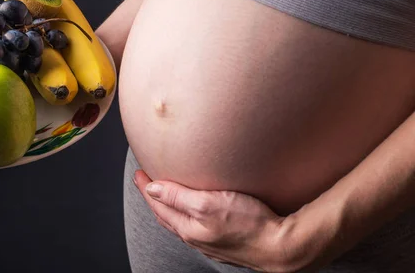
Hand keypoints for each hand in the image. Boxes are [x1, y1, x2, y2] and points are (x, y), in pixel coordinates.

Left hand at [134, 170, 306, 271]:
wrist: (282, 247)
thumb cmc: (248, 223)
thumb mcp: (207, 204)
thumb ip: (177, 196)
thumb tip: (152, 189)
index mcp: (188, 228)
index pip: (159, 206)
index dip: (146, 188)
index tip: (138, 173)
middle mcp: (196, 237)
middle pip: (167, 215)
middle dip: (154, 198)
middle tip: (146, 180)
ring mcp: (211, 242)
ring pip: (181, 222)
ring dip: (170, 207)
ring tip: (166, 193)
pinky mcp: (226, 241)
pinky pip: (197, 225)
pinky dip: (188, 214)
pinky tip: (197, 208)